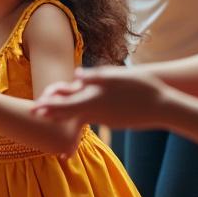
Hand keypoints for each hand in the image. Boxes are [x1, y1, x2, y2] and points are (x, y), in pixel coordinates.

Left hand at [32, 66, 167, 129]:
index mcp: (95, 101)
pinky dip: (80, 120)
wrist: (163, 107)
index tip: (34, 109)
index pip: (65, 106)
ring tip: (51, 115)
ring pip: (79, 118)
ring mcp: (105, 119)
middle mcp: (96, 113)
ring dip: (64, 116)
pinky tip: (77, 117)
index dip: (48, 107)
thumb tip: (76, 75)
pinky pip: (92, 120)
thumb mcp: (117, 77)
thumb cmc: (142, 88)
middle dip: (51, 113)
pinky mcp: (113, 122)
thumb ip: (95, 77)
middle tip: (35, 114)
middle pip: (68, 114)